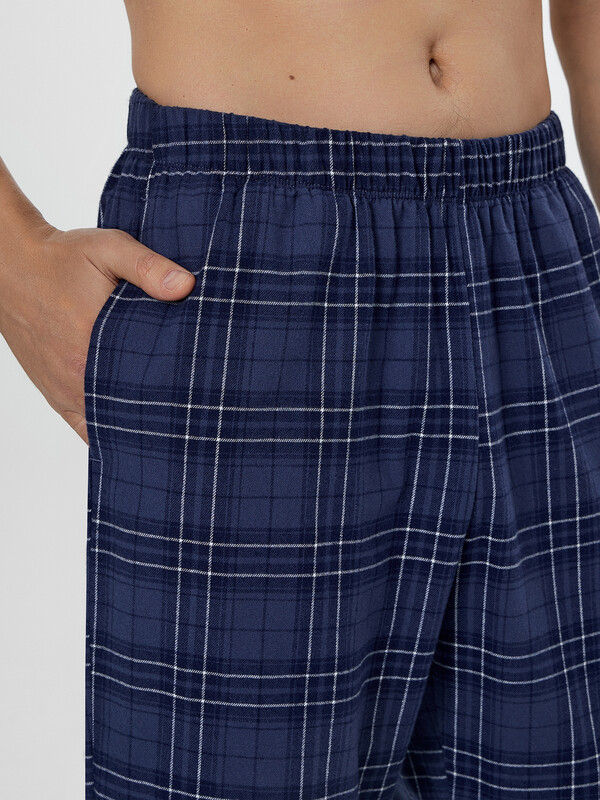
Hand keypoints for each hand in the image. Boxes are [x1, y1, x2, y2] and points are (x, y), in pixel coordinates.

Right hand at [0, 221, 195, 445]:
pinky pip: (85, 428)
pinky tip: (133, 430)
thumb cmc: (59, 258)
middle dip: (163, 407)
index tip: (201, 389)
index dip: (177, 390)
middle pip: (133, 408)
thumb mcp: (107, 249)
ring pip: (110, 423)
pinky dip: (108, 431)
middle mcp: (77, 376)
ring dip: (137, 420)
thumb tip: (186, 286)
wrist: (9, 266)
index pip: (149, 384)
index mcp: (94, 346)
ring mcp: (65, 390)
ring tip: (170, 418)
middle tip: (192, 404)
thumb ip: (147, 267)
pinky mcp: (55, 395)